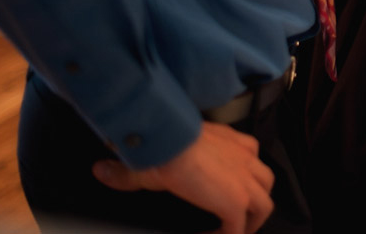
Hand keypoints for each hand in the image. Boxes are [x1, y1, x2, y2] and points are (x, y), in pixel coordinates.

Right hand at [92, 121, 274, 233]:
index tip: (227, 191)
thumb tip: (100, 170)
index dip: (243, 176)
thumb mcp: (152, 154)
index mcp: (232, 141)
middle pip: (265, 181)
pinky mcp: (237, 203)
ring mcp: (244, 181)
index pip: (250, 155)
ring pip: (264, 205)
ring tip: (231, 232)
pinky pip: (239, 229)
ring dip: (251, 220)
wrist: (170, 143)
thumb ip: (129, 169)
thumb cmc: (163, 142)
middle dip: (255, 200)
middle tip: (237, 216)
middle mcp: (245, 157)